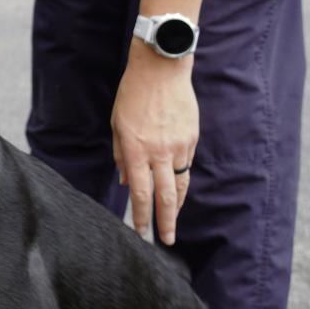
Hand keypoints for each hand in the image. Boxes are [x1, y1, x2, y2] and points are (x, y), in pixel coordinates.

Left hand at [111, 40, 197, 245]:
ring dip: (177, 207)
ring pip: (180, 184)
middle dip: (165, 223)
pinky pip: (186, 164)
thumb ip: (121, 154)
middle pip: (165, 197)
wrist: (162, 68)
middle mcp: (158, 151)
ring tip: (172, 222)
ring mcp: (179, 145)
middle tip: (166, 241)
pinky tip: (177, 189)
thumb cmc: (133, 94)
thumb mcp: (117, 123)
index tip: (142, 233)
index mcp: (135, 149)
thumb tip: (125, 181)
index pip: (140, 193)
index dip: (142, 216)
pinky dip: (181, 179)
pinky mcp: (192, 138)